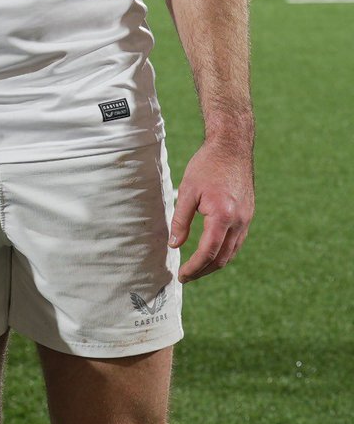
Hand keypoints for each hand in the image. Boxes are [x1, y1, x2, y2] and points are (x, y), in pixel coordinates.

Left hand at [170, 138, 254, 282]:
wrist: (232, 147)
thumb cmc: (207, 165)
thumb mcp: (187, 191)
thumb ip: (181, 220)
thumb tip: (174, 245)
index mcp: (223, 216)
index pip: (208, 252)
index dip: (194, 267)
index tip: (182, 275)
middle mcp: (239, 221)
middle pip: (222, 258)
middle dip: (204, 271)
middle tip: (186, 276)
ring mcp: (247, 219)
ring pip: (232, 252)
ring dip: (215, 264)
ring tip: (196, 268)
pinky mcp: (248, 215)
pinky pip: (237, 241)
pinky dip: (224, 251)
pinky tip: (212, 251)